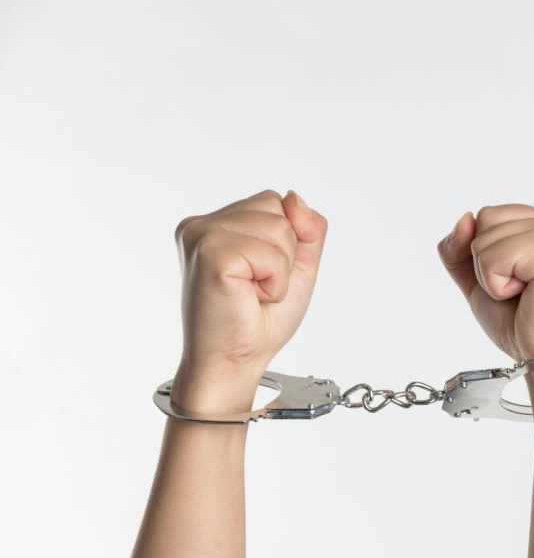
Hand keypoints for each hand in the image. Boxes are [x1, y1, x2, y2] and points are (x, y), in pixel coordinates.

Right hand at [171, 189, 327, 411]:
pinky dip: (274, 281)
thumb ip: (307, 228)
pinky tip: (249, 296)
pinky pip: (270, 253)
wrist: (235, 360)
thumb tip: (295, 198)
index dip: (286, 242)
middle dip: (284, 252)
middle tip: (257, 286)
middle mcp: (202, 224)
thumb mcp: (298, 265)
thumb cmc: (259, 319)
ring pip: (278, 227)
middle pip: (277, 208)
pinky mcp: (210, 253)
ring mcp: (202, 235)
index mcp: (216, 223)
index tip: (262, 275)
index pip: (274, 202)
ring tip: (253, 291)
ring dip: (279, 269)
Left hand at [437, 204, 533, 361]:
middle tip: (523, 292)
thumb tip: (464, 219)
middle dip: (487, 262)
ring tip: (526, 294)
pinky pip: (490, 256)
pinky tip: (527, 296)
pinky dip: (496, 284)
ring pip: (484, 235)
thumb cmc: (528, 326)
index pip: (490, 216)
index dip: (487, 256)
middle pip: (486, 217)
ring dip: (491, 276)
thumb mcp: (481, 280)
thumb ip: (462, 247)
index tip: (522, 285)